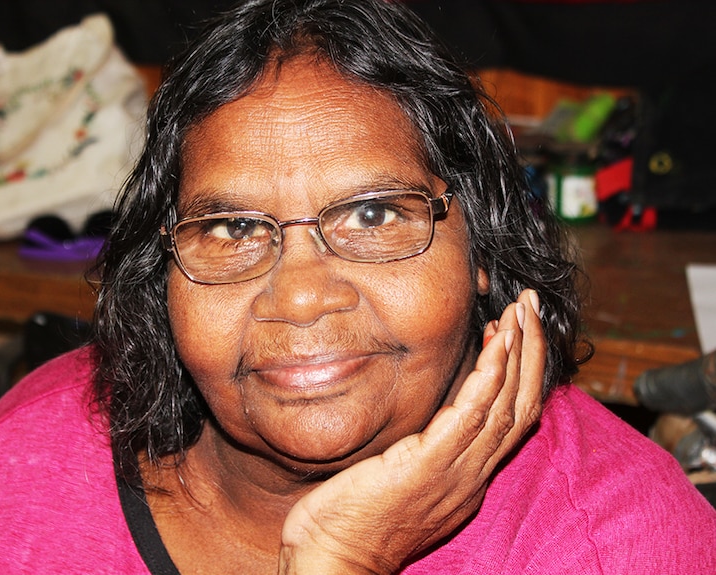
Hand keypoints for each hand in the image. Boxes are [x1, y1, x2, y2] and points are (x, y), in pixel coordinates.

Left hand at [278, 289, 544, 574]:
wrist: (335, 561)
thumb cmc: (355, 519)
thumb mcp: (400, 478)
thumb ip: (420, 449)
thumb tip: (422, 421)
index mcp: (465, 477)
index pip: (511, 418)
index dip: (522, 372)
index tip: (517, 331)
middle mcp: (470, 475)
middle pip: (521, 406)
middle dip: (532, 353)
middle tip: (531, 306)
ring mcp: (454, 473)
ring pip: (505, 406)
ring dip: (518, 353)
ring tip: (521, 311)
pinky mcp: (428, 468)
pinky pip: (472, 416)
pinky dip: (490, 377)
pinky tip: (498, 344)